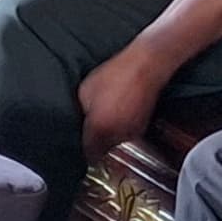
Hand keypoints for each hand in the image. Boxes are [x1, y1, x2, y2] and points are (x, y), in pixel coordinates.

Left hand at [79, 42, 168, 159]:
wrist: (146, 66)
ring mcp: (130, 132)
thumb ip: (79, 111)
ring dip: (107, 135)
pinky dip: (119, 128)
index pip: (87, 154)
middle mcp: (116, 135)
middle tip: (88, 125)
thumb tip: (75, 122)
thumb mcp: (85, 90)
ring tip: (104, 115)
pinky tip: (117, 112)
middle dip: (93, 141)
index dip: (80, 150)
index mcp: (98, 128)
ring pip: (113, 142)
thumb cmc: (115, 74)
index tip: (76, 144)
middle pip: (101, 150)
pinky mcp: (141, 127)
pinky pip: (125, 134)